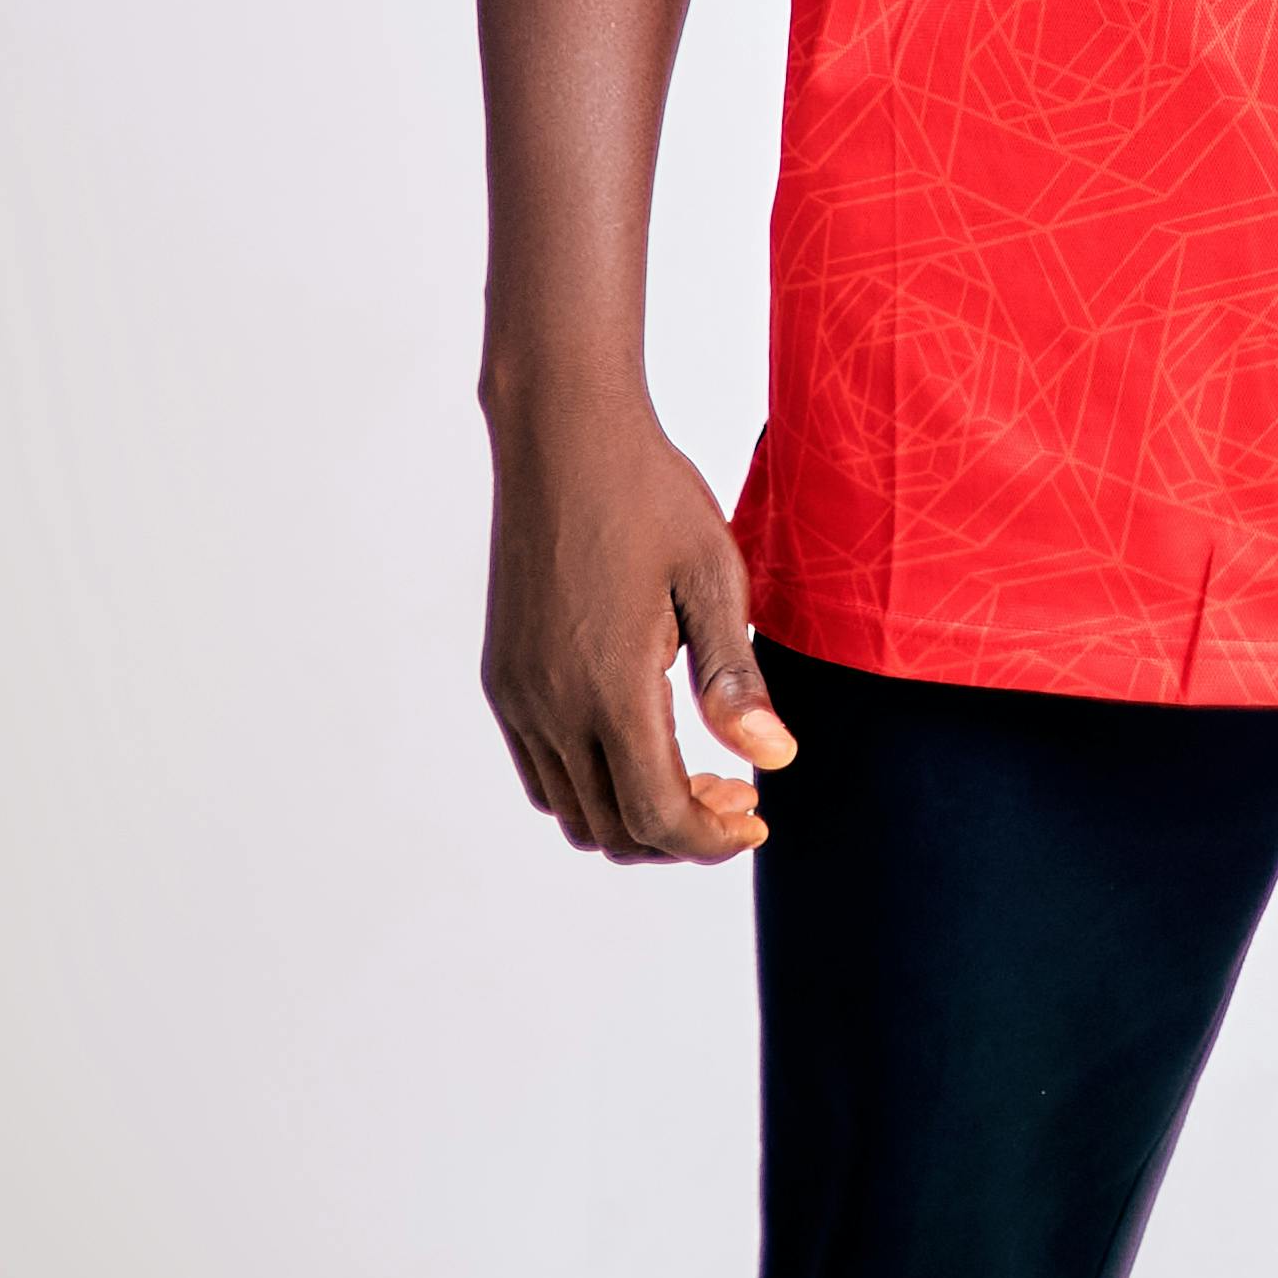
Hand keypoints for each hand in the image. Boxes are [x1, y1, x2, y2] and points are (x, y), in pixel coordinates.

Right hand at [481, 395, 797, 864]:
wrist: (564, 435)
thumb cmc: (651, 495)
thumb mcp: (714, 580)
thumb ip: (736, 681)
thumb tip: (775, 762)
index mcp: (610, 689)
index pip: (659, 817)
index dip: (712, 841)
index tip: (758, 819)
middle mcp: (550, 706)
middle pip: (614, 830)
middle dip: (681, 834)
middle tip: (737, 793)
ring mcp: (517, 695)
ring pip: (571, 810)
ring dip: (634, 815)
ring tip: (695, 771)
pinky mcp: (502, 677)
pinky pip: (541, 770)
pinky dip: (592, 785)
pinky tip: (640, 740)